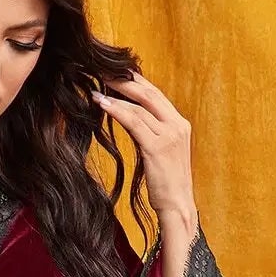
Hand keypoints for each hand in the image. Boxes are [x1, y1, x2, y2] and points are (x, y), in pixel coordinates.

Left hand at [93, 72, 198, 228]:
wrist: (177, 207)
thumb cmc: (166, 185)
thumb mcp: (160, 152)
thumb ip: (150, 133)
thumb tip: (129, 118)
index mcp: (179, 124)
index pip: (156, 95)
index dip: (135, 81)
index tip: (117, 72)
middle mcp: (177, 125)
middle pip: (148, 93)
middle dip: (124, 80)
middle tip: (102, 70)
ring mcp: (169, 134)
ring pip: (139, 106)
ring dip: (115, 93)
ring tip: (95, 86)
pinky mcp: (158, 147)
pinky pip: (134, 122)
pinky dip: (116, 110)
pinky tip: (101, 103)